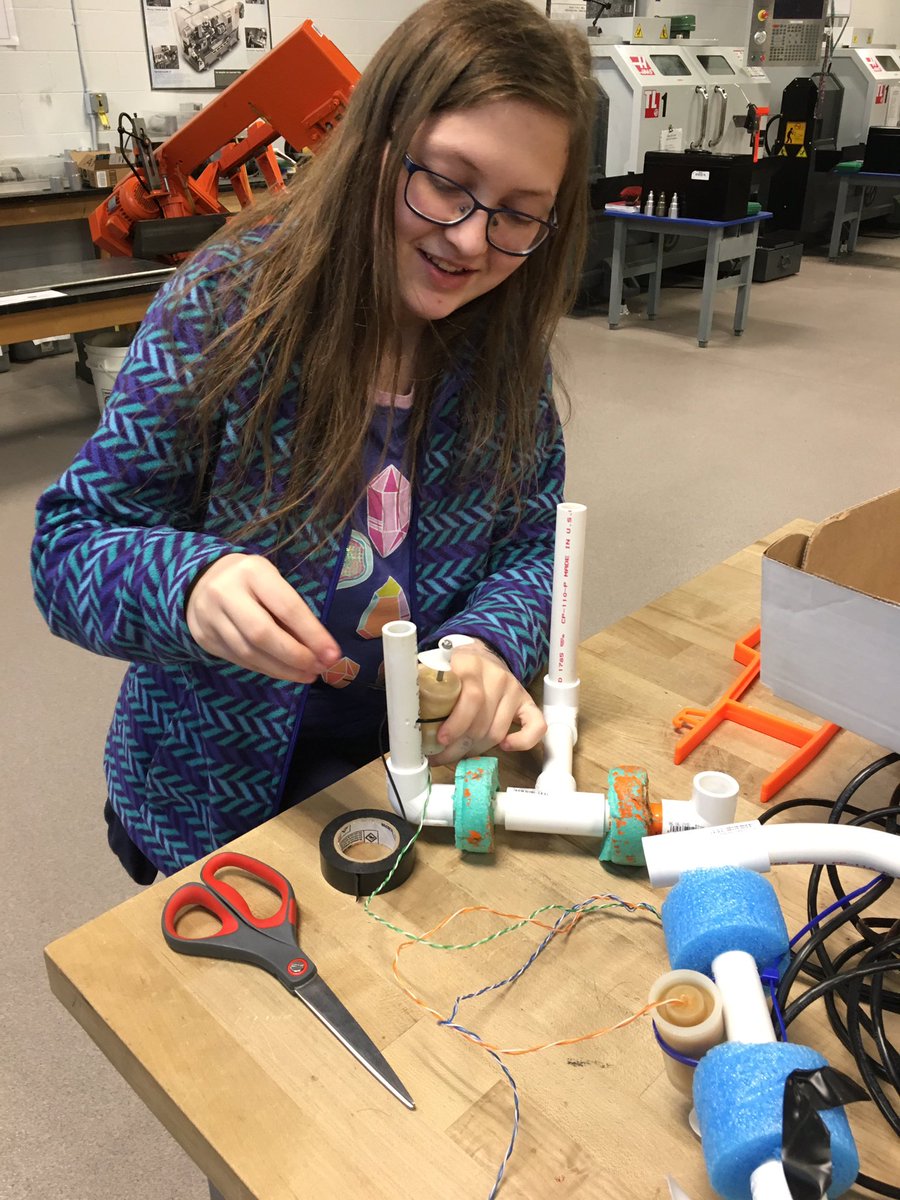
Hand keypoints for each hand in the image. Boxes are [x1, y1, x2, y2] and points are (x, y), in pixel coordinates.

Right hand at [186, 554, 340, 682]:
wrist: (201, 581)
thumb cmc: (251, 581)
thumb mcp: (273, 582)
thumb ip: (292, 611)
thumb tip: (319, 649)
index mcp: (252, 572)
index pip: (286, 607)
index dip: (312, 634)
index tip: (333, 654)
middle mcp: (226, 593)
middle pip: (262, 634)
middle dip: (295, 656)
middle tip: (319, 668)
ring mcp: (210, 618)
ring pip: (249, 653)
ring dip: (283, 669)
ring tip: (307, 675)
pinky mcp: (204, 638)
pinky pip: (239, 660)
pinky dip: (266, 669)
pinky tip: (285, 672)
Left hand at [428, 639, 546, 765]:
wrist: (482, 654)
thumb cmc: (454, 667)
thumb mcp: (434, 666)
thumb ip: (417, 677)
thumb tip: (395, 689)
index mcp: (470, 664)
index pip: (470, 697)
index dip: (455, 723)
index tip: (439, 739)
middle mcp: (496, 676)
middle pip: (481, 721)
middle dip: (458, 746)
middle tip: (440, 756)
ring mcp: (514, 689)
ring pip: (497, 731)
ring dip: (476, 750)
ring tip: (457, 755)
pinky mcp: (526, 702)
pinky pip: (536, 726)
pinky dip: (523, 741)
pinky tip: (505, 747)